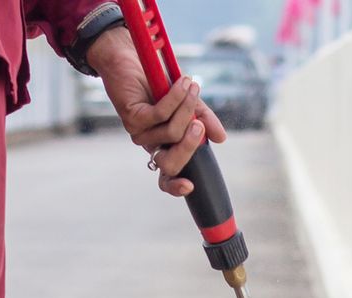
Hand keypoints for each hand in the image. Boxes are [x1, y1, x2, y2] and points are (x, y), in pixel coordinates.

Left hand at [85, 27, 227, 197]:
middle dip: (189, 145)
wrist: (131, 57)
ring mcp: (139, 132)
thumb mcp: (189, 102)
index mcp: (164, 146)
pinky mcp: (132, 116)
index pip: (167, 177)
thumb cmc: (160, 81)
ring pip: (171, 133)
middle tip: (199, 124)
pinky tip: (183, 83)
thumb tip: (220, 138)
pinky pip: (161, 114)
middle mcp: (150, 143)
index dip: (176, 187)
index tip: (190, 187)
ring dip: (186, 107)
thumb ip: (203, 119)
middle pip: (170, 164)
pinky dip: (176, 98)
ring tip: (192, 85)